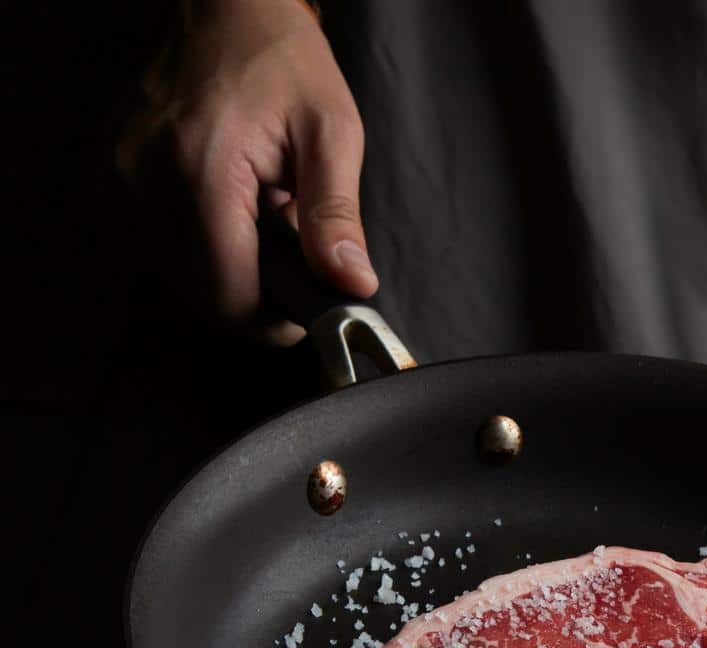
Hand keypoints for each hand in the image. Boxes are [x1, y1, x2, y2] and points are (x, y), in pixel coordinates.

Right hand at [117, 0, 374, 343]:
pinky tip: (234, 208)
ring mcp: (123, 177)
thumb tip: (352, 286)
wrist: (229, 7)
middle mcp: (147, 180)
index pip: (229, 296)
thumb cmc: (285, 61)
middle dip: (255, 293)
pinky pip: (162, 242)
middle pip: (201, 295)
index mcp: (202, 172)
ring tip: (265, 221)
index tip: (308, 310)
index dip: (273, 321)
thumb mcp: (331, 134)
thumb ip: (337, 217)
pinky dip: (203, 244)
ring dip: (229, 268)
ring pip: (179, 275)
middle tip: (296, 258)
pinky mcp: (117, 173)